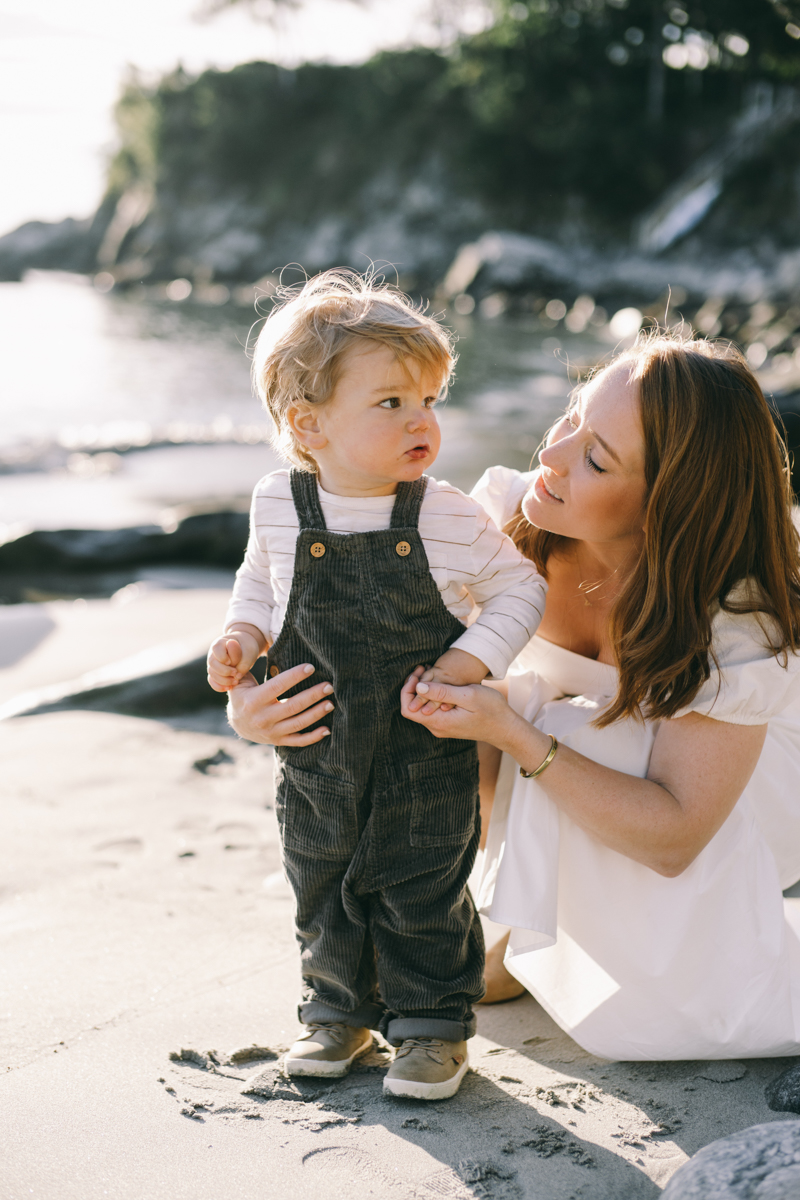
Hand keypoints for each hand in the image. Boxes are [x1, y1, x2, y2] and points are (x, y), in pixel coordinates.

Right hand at [207, 627, 263, 691]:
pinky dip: (219, 686)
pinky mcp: (215, 673)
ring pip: (212, 674)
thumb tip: (236, 676)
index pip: (216, 649)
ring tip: (236, 681)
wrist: (245, 649)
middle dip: (224, 671)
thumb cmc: (247, 648)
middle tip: (235, 673)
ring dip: (223, 680)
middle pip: (212, 663)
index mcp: (220, 643)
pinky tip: (229, 688)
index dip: (223, 657)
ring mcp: (213, 664)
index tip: (231, 662)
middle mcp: (214, 653)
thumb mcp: (249, 652)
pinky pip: (213, 681)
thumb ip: (243, 663)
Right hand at [227, 662, 334, 745]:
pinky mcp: (278, 741)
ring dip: (317, 713)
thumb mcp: (240, 682)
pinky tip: (327, 729)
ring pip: (298, 723)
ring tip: (331, 703)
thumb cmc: (243, 696)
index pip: (277, 686)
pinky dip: (314, 737)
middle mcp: (263, 718)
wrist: (237, 724)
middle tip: (329, 686)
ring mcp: (271, 732)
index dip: (295, 676)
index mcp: (253, 701)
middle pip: (292, 706)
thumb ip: (247, 668)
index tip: (311, 667)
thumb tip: (246, 648)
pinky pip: (298, 741)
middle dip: (313, 695)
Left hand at [400, 667, 518, 746]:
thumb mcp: (468, 696)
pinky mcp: (448, 724)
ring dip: (422, 689)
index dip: (407, 689)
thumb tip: (418, 687)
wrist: (506, 727)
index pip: (408, 709)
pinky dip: (431, 695)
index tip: (418, 673)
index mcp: (439, 722)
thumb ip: (442, 692)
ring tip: (430, 671)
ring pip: (421, 707)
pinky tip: (439, 682)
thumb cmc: (491, 710)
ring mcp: (442, 727)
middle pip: (412, 708)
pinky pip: (431, 709)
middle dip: (413, 686)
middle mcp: (437, 728)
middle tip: (423, 668)